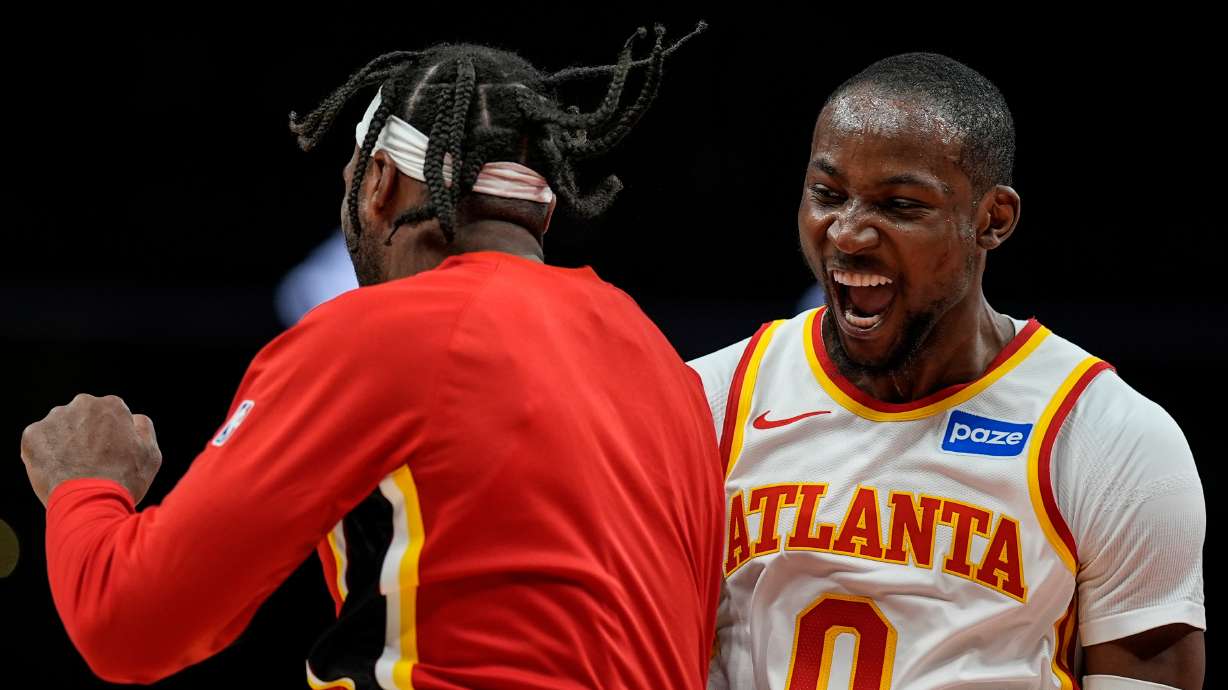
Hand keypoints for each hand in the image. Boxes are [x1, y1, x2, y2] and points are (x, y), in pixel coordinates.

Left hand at [21, 394, 162, 507]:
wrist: (90, 503)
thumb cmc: (124, 480)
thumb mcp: (151, 452)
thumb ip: (143, 427)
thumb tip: (132, 418)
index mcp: (111, 405)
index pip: (110, 413)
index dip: (111, 434)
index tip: (109, 452)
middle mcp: (82, 404)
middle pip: (83, 416)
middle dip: (85, 433)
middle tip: (91, 461)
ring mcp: (55, 419)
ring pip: (60, 427)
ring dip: (64, 441)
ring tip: (73, 468)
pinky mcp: (33, 435)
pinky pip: (39, 441)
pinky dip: (45, 453)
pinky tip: (57, 470)